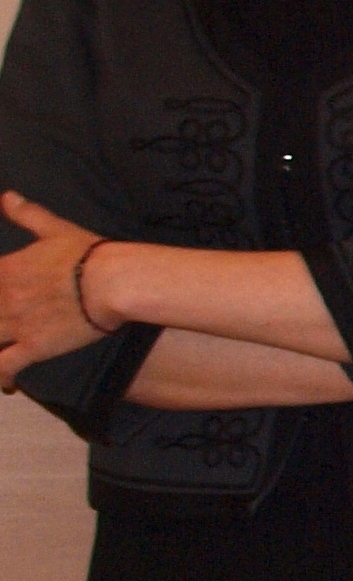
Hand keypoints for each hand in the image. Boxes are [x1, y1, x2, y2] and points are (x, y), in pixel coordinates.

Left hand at [0, 192, 107, 388]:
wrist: (114, 283)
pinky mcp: (35, 347)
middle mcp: (2, 299)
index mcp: (3, 271)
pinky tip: (5, 384)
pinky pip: (5, 366)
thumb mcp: (54, 228)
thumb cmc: (88, 253)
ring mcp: (16, 325)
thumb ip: (27, 215)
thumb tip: (7, 197)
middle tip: (1, 319)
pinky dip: (0, 377)